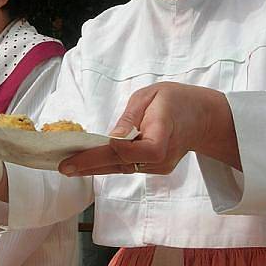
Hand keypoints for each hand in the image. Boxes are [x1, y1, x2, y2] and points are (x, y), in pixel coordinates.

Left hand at [58, 82, 240, 176]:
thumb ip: (131, 116)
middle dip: (91, 164)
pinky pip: (127, 166)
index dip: (118, 148)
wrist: (201, 118)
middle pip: (123, 163)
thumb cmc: (175, 101)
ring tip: (68, 166)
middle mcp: (162, 157)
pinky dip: (107, 164)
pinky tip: (86, 163)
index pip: (141, 150)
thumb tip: (112, 138)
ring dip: (94, 166)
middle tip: (64, 167)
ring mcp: (158, 167)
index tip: (96, 142)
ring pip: (122, 168)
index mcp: (164, 135)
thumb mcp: (152, 96)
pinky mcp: (154, 169)